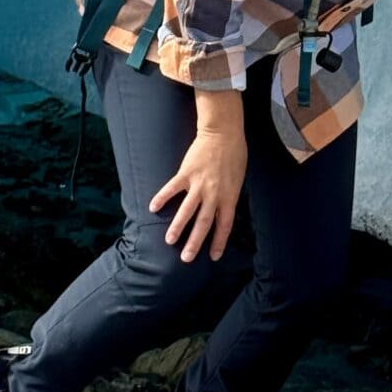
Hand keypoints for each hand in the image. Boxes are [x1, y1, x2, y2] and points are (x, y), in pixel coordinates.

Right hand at [149, 109, 246, 262]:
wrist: (223, 132)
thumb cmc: (235, 154)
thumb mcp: (238, 179)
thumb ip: (229, 195)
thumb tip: (223, 209)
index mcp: (229, 196)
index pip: (224, 225)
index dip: (218, 242)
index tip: (212, 257)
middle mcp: (214, 194)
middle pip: (203, 223)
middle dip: (194, 243)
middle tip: (186, 259)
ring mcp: (199, 184)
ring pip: (186, 210)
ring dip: (177, 227)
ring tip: (169, 240)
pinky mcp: (186, 173)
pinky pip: (172, 188)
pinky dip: (162, 197)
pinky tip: (152, 207)